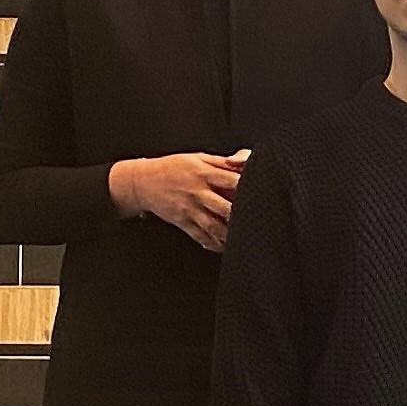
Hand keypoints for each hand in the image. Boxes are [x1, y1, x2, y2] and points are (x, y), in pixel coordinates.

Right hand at [107, 150, 247, 251]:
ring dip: (230, 235)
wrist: (142, 181)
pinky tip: (225, 247)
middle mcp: (198, 192)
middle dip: (241, 216)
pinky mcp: (182, 222)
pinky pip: (200, 236)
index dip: (249, 188)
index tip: (264, 194)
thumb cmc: (175, 168)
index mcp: (204, 173)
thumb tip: (247, 160)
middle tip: (259, 222)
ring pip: (214, 226)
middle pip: (224, 207)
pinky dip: (214, 244)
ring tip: (245, 238)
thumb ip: (225, 162)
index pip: (232, 181)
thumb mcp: (199, 158)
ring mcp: (190, 209)